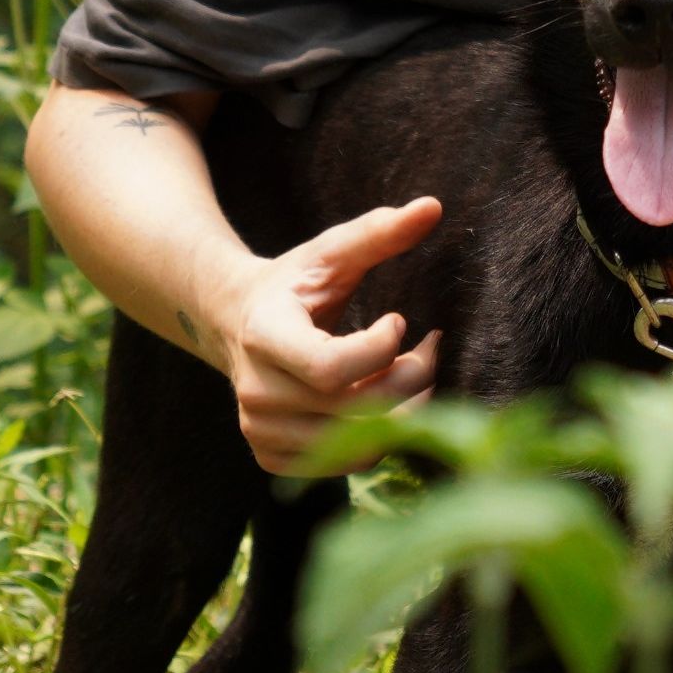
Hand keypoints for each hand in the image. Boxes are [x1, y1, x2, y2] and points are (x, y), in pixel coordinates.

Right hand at [214, 197, 442, 474]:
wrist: (238, 322)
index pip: (331, 368)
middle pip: (355, 407)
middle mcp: (256, 390)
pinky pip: (345, 466)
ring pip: (357, 443)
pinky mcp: (271, 455)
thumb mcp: (332, 253)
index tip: (398, 318)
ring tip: (416, 372)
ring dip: (406, 409)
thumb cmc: (296, 283)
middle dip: (413, 377)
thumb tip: (434, 206)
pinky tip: (387, 401)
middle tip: (433, 348)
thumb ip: (379, 233)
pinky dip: (379, 437)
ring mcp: (261, 429)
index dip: (382, 349)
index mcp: (264, 335)